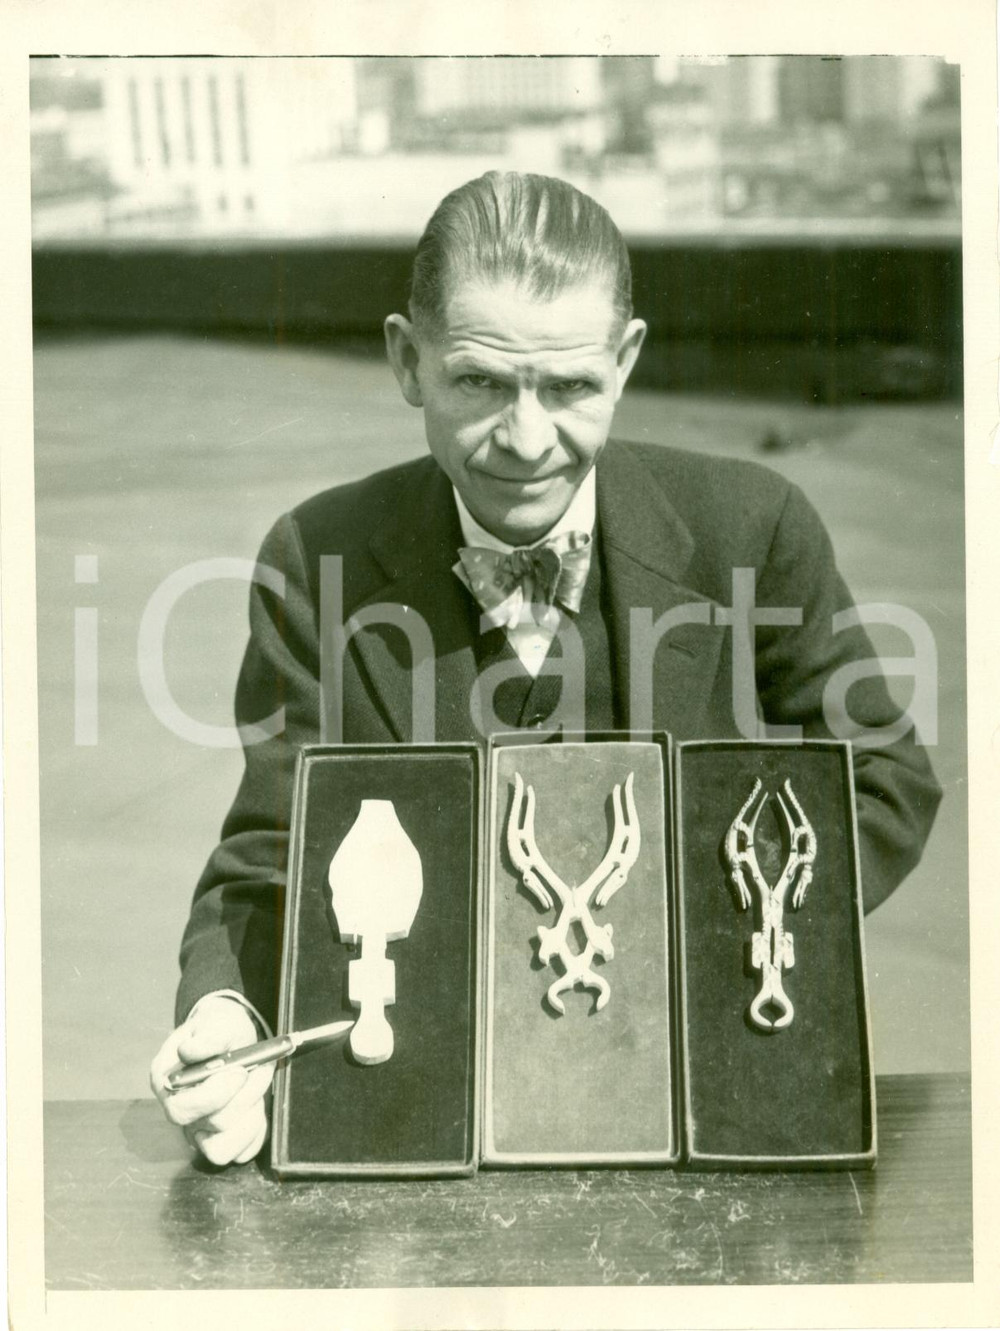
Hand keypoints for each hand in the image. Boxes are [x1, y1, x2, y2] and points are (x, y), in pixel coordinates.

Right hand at [150, 995, 272, 1165]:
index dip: (214, 1095)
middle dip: (242, 1099)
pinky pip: (239, 1153)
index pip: (181, 1109)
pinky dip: (255, 1132)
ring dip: (250, 1117)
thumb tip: (189, 1052)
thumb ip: (207, 1037)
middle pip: (209, 1126)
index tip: (239, 1071)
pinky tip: (258, 1105)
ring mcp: (197, 1128)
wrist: (230, 1036)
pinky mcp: (220, 1138)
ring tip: (257, 1087)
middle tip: (256, 1070)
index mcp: (166, 1081)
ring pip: (221, 1150)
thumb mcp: (216, 1022)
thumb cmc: (219, 1029)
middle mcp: (178, 1110)